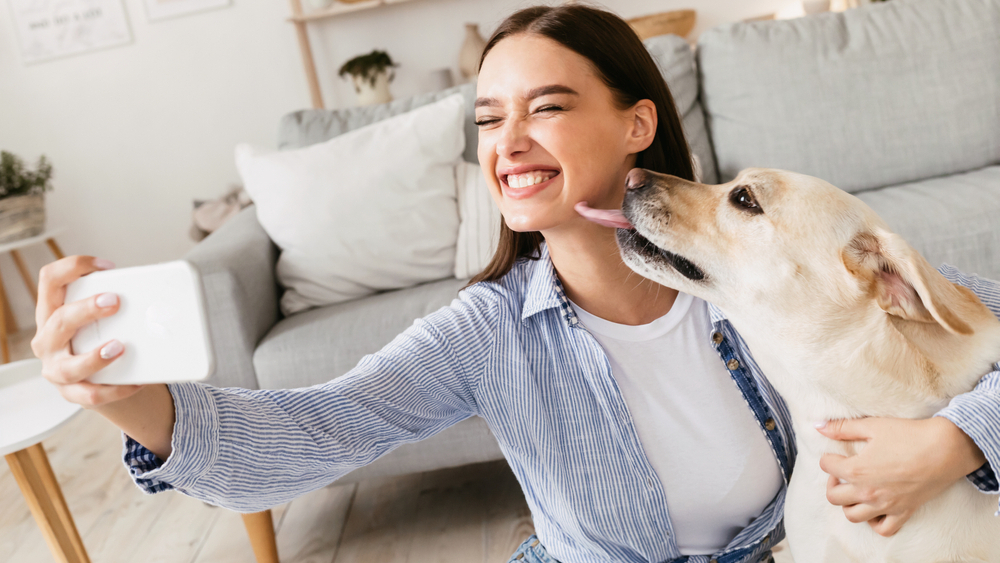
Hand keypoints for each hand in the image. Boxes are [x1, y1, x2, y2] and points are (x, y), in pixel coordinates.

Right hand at [32, 255, 142, 405]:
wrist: (104, 380)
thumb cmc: (102, 338)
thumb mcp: (103, 318)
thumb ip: (115, 304)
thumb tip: (159, 294)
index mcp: (52, 312)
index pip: (50, 280)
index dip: (73, 267)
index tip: (107, 266)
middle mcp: (47, 339)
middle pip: (59, 320)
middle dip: (87, 310)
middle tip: (115, 301)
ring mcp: (56, 368)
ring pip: (69, 366)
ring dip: (95, 358)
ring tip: (120, 347)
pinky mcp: (71, 393)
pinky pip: (92, 394)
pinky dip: (116, 389)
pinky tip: (136, 382)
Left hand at [816, 416, 984, 536]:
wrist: (945, 448)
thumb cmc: (909, 435)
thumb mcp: (872, 426)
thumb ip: (842, 428)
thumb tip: (818, 427)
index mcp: (857, 470)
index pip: (826, 467)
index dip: (828, 458)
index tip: (836, 455)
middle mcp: (868, 492)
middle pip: (834, 497)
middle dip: (832, 484)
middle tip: (841, 473)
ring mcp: (886, 505)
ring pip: (853, 516)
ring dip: (849, 504)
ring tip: (855, 490)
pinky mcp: (904, 511)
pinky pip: (883, 528)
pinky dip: (874, 522)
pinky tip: (875, 508)